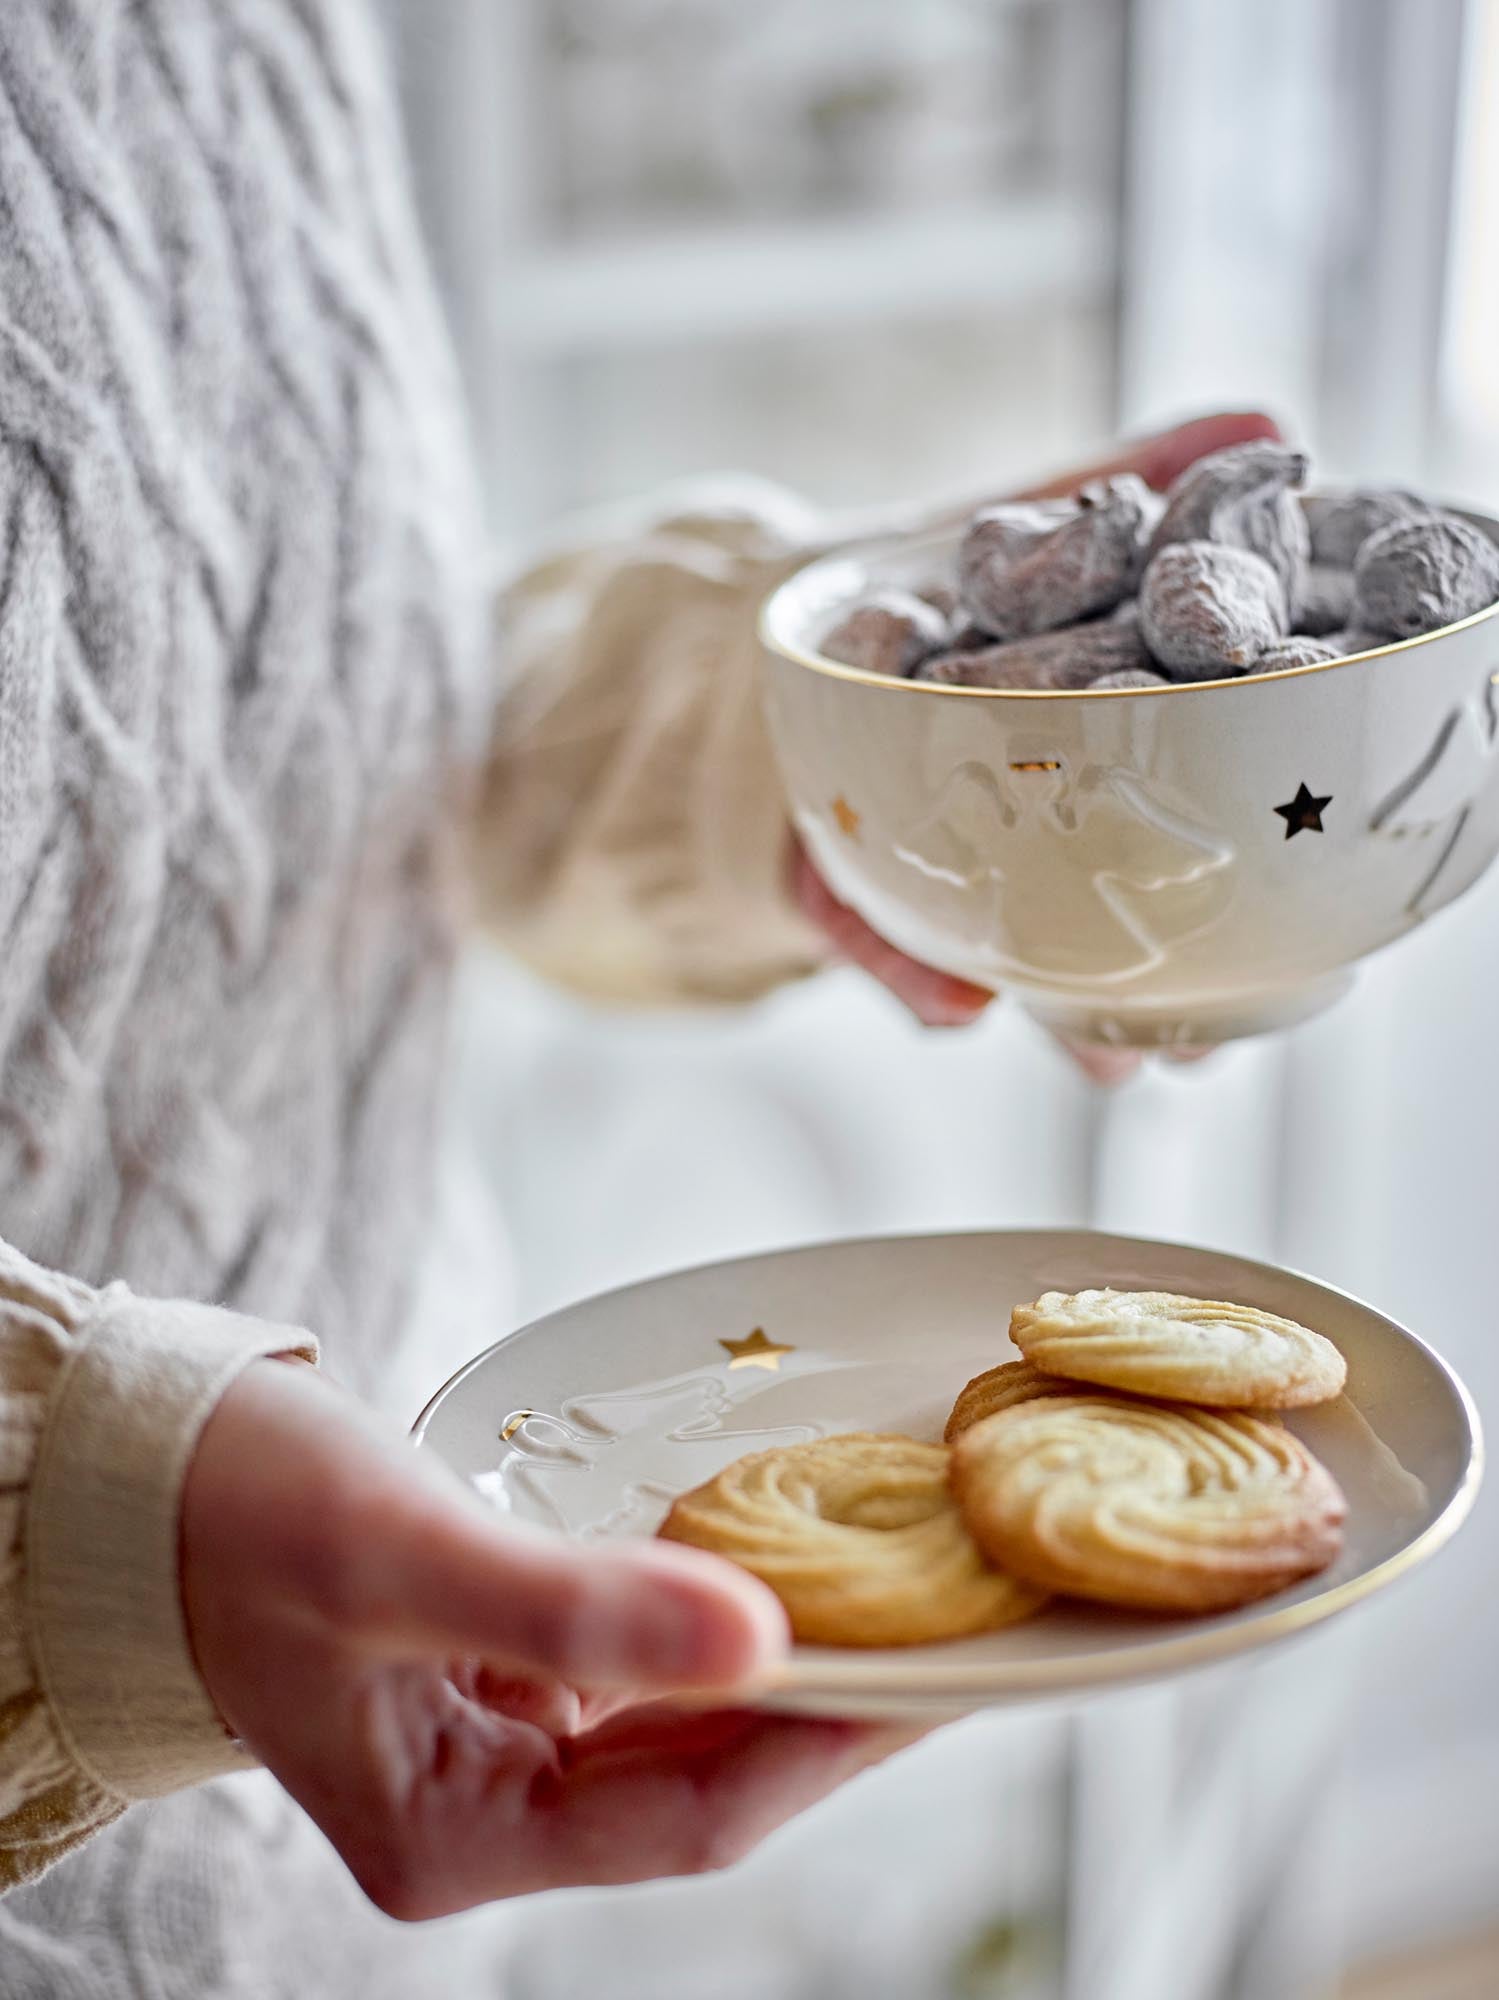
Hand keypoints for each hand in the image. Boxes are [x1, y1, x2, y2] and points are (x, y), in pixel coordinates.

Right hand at [182, 1360, 906, 1918]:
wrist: (157, 1469)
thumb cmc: (245, 1513)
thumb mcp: (403, 1556)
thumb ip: (574, 1607)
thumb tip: (758, 1636)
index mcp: (450, 1837)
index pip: (684, 1821)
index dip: (818, 1749)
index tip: (935, 1675)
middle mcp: (489, 1811)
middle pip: (701, 1783)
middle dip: (826, 1708)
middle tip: (955, 1627)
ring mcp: (502, 1746)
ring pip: (683, 1725)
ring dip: (784, 1663)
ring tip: (902, 1599)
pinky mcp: (510, 1675)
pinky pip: (644, 1668)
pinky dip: (717, 1620)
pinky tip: (783, 1570)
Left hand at [793, 408, 1278, 1080]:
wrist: (707, 644)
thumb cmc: (878, 599)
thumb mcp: (985, 532)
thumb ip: (1095, 495)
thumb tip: (1259, 424)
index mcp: (1058, 726)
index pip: (1164, 756)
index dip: (1230, 798)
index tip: (1291, 850)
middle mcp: (1007, 809)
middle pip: (1093, 884)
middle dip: (1159, 954)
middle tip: (1224, 1025)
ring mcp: (925, 858)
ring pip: (1001, 937)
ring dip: (1062, 999)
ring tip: (1113, 1050)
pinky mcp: (834, 888)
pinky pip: (877, 936)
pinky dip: (916, 974)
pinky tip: (959, 1005)